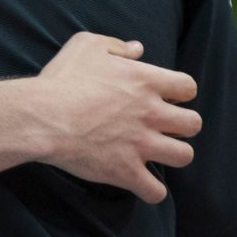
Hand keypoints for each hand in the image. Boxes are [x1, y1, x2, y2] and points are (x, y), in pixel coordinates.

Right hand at [33, 32, 199, 203]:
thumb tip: (138, 49)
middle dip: (182, 126)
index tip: (165, 97)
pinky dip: (152, 190)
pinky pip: (156, 191)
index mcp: (145, 80)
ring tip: (156, 152)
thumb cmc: (63, 79)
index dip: (180, 92)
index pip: (188, 87)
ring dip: (173, 155)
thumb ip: (116, 45)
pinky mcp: (127, 171)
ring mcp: (141, 144)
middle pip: (193, 123)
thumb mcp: (85, 45)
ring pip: (184, 156)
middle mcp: (151, 113)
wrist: (43, 116)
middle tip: (162, 126)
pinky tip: (141, 182)